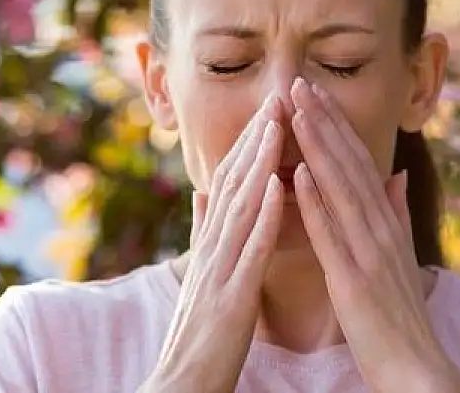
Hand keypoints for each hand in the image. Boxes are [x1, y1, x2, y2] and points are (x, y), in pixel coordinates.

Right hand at [143, 96, 285, 392]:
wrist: (180, 388)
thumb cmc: (200, 335)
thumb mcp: (201, 276)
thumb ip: (203, 232)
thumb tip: (201, 191)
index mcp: (212, 246)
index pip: (230, 184)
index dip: (248, 145)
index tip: (269, 109)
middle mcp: (212, 251)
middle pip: (233, 184)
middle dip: (255, 139)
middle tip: (276, 96)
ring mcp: (218, 272)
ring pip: (240, 207)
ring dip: (259, 162)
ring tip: (277, 123)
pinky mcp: (231, 299)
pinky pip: (249, 251)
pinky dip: (264, 215)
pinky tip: (280, 185)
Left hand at [289, 78, 459, 392]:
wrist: (416, 369)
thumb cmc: (400, 317)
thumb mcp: (401, 256)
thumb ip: (397, 212)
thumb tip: (394, 174)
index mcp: (387, 224)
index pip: (359, 164)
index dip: (336, 125)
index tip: (314, 92)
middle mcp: (381, 230)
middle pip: (349, 165)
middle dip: (323, 121)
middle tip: (299, 82)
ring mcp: (369, 253)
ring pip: (340, 189)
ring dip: (317, 147)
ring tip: (296, 110)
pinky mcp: (353, 281)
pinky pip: (332, 235)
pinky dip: (316, 202)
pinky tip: (298, 174)